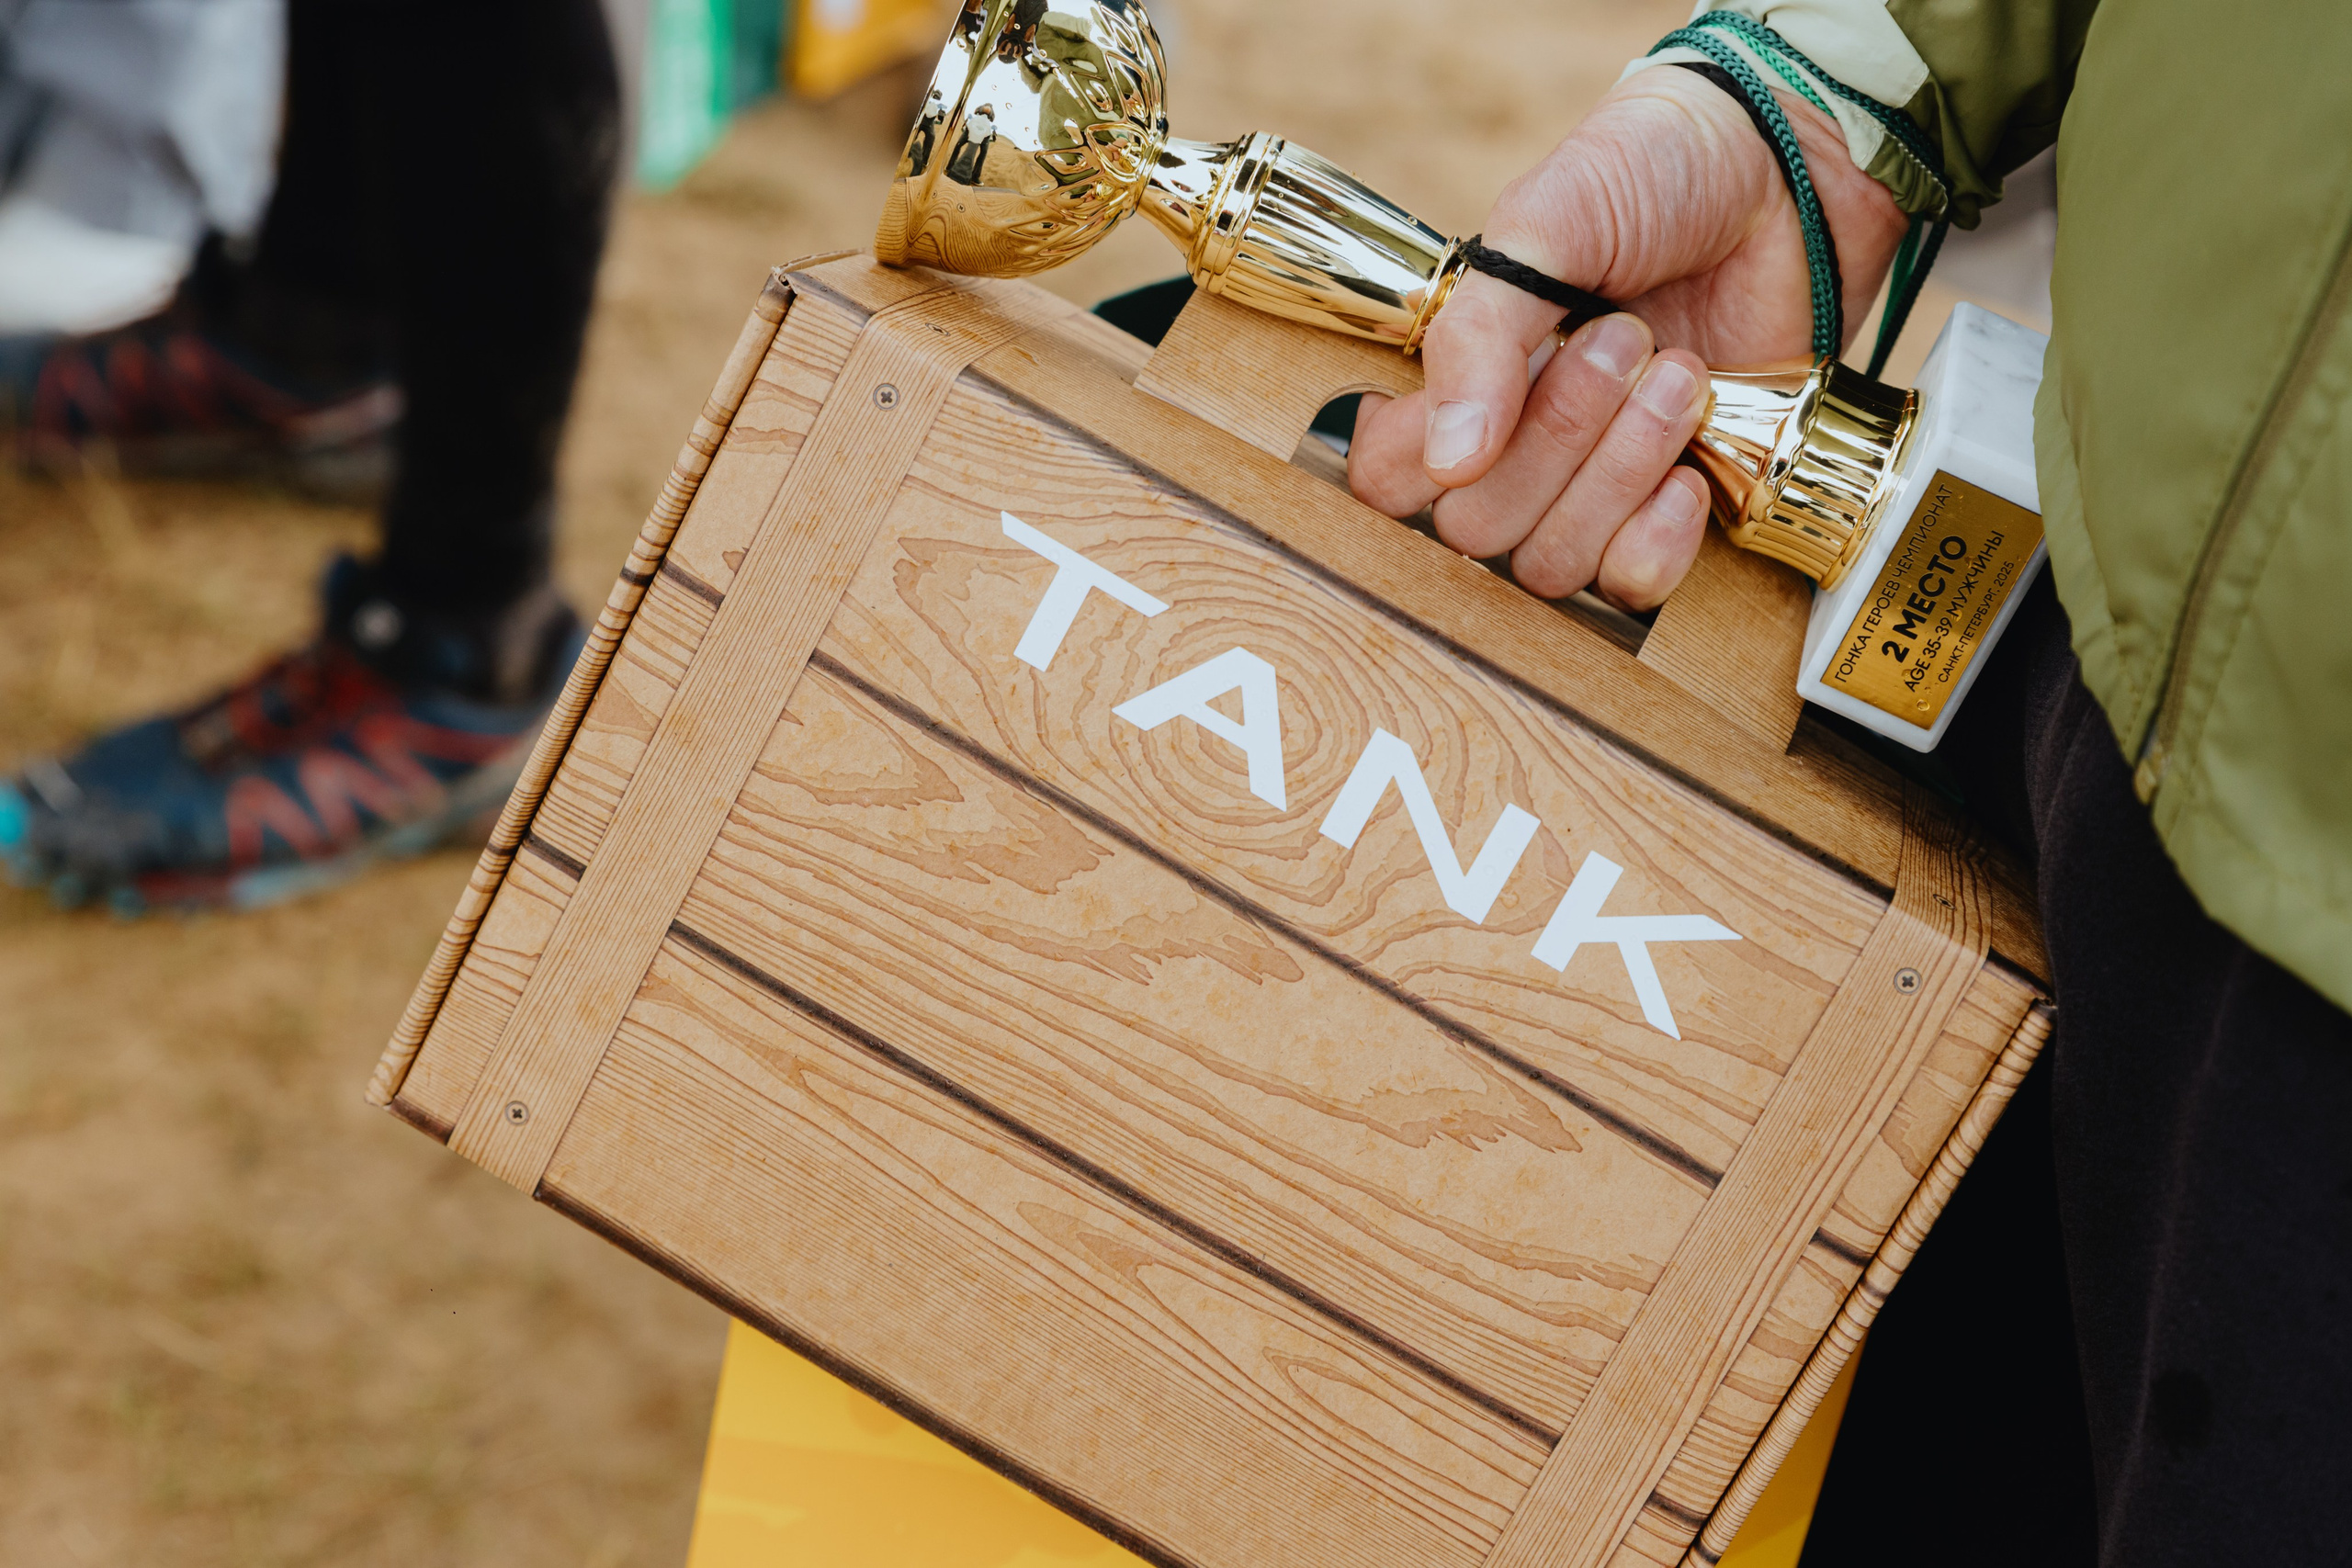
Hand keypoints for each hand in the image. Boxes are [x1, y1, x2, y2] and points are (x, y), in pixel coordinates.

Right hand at [1347, 67, 1907, 607]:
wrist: (1789, 178)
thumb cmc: (1652, 177)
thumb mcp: (1544, 224)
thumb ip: (1477, 337)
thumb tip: (1449, 462)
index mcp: (1456, 377)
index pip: (1384, 477)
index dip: (1423, 457)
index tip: (1506, 377)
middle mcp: (1508, 448)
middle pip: (1473, 529)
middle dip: (1557, 435)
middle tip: (1622, 338)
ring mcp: (1586, 491)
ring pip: (1550, 564)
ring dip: (1618, 469)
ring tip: (1678, 375)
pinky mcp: (1666, 519)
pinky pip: (1628, 589)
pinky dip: (1659, 537)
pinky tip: (1692, 470)